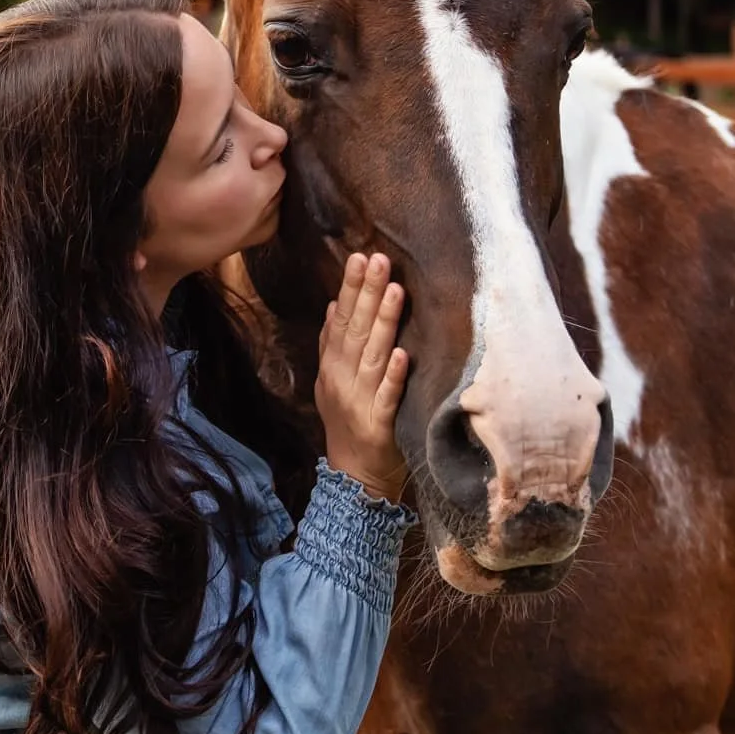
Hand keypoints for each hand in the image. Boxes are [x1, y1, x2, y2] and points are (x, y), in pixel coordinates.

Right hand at [314, 252, 409, 503]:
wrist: (353, 478)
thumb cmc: (348, 423)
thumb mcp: (332, 382)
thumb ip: (333, 345)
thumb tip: (334, 305)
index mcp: (333, 366)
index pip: (341, 319)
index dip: (350, 287)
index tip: (360, 256)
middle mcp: (342, 379)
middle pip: (356, 330)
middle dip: (367, 293)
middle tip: (378, 259)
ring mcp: (360, 401)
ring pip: (372, 356)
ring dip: (382, 323)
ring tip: (394, 291)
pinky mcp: (379, 424)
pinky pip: (387, 397)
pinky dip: (393, 376)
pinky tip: (402, 354)